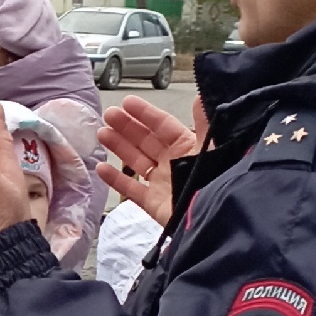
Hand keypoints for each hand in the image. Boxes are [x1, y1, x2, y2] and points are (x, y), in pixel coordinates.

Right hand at [95, 97, 205, 228]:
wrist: (212, 219)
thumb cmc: (214, 181)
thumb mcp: (212, 148)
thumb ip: (204, 123)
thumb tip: (200, 96)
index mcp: (188, 147)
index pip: (163, 125)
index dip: (145, 113)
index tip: (127, 102)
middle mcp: (173, 163)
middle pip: (146, 140)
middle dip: (127, 127)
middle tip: (108, 115)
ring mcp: (162, 183)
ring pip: (136, 161)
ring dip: (119, 146)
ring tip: (102, 133)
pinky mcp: (153, 203)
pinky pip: (131, 189)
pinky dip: (115, 179)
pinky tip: (101, 168)